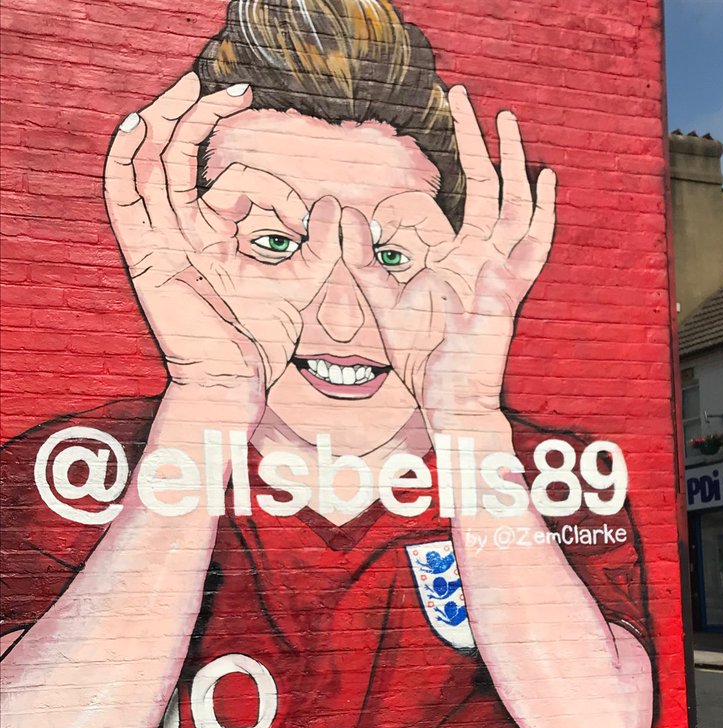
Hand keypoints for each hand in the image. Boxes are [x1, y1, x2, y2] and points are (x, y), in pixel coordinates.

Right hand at [105, 73, 340, 427]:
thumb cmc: (262, 342)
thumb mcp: (301, 285)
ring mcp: (160, 242)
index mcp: (215, 237)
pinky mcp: (142, 257)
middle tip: (237, 88)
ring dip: (167, 119)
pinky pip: (121, 197)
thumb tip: (337, 203)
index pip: (240, 183)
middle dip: (202, 115)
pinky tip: (140, 124)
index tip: (311, 218)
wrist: (235, 383)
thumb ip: (323, 248)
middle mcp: (183, 232)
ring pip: (151, 163)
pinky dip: (124, 159)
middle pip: (180, 154)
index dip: (277, 188)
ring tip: (191, 84)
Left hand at [340, 86, 554, 436]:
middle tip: (470, 95)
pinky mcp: (508, 297)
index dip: (466, 146)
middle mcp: (486, 258)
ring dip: (514, 163)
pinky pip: (533, 251)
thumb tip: (343, 213)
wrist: (445, 401)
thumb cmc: (422, 358)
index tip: (455, 103)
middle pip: (494, 185)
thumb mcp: (383, 300)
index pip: (471, 189)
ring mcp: (500, 276)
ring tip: (507, 121)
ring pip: (518, 207)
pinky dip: (543, 217)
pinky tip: (545, 182)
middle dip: (484, 140)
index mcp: (462, 255)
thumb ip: (363, 259)